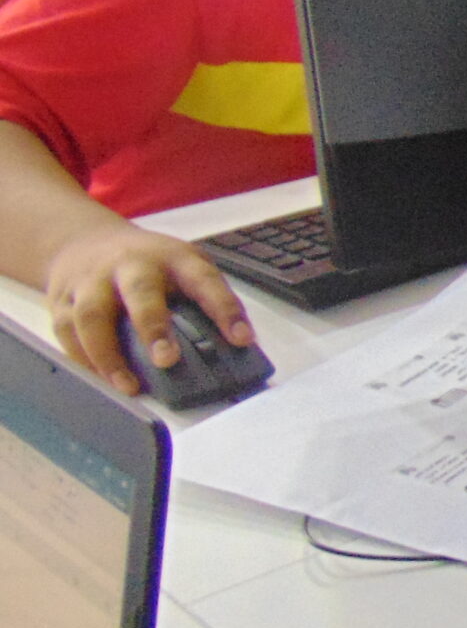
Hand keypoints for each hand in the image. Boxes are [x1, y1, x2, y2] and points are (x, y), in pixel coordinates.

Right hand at [44, 223, 254, 394]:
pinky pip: (67, 332)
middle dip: (153, 327)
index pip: (204, 280)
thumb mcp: (183, 267)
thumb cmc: (146, 264)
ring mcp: (92, 281)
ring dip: (109, 355)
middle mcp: (130, 265)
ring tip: (129, 386)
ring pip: (92, 316)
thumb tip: (238, 348)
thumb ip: (204, 301)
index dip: (225, 309)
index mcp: (173, 258)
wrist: (83, 241)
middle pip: (139, 291)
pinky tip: (102, 378)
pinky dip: (83, 359)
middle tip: (167, 360)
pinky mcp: (62, 300)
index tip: (242, 339)